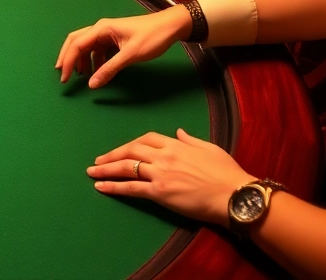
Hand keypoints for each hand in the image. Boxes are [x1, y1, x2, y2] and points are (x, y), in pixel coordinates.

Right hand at [56, 6, 190, 87]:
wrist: (171, 26)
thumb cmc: (151, 37)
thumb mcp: (130, 55)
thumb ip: (109, 69)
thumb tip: (91, 84)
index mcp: (101, 29)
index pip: (77, 44)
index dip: (68, 61)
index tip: (64, 78)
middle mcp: (100, 29)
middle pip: (76, 42)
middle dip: (67, 58)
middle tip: (63, 75)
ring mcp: (107, 34)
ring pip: (87, 47)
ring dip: (81, 60)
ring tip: (80, 76)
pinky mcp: (114, 39)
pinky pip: (98, 50)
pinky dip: (94, 61)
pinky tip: (97, 71)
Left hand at [88, 129, 253, 226]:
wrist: (233, 194)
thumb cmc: (226, 173)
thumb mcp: (210, 148)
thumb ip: (191, 140)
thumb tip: (179, 132)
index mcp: (176, 144)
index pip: (146, 139)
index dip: (131, 144)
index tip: (123, 149)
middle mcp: (164, 156)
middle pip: (130, 151)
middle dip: (112, 155)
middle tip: (98, 161)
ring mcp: (160, 173)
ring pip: (126, 167)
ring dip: (106, 169)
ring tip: (92, 172)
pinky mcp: (159, 192)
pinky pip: (131, 188)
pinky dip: (113, 187)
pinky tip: (101, 187)